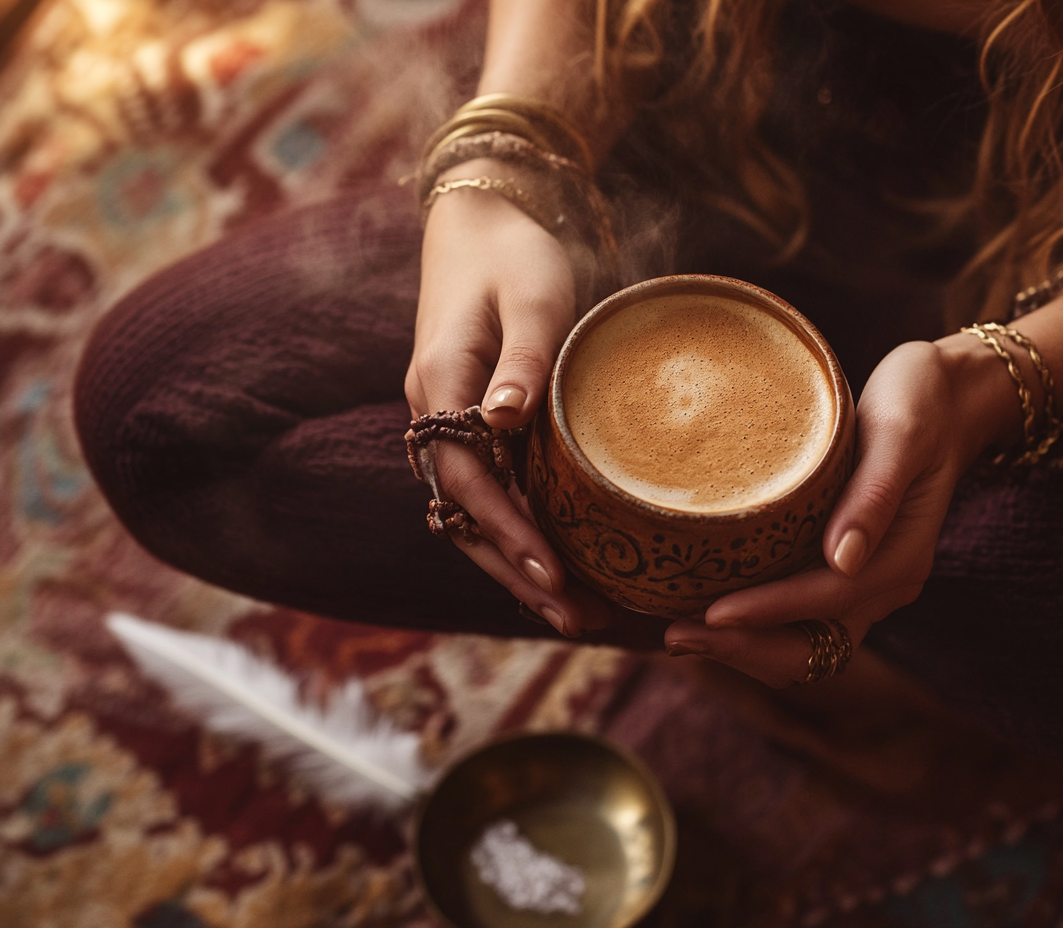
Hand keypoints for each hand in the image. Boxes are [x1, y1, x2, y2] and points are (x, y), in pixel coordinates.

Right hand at [404, 167, 611, 636]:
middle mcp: (434, 413)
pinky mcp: (471, 424)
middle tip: (577, 620)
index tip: (552, 572)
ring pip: (473, 514)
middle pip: (463, 514)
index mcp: (440, 384)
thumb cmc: (514, 255)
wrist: (483, 222)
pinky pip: (488, 492)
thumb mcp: (533, 296)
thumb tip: (506, 423)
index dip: (507, 528)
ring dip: (517, 564)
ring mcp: (449, 422)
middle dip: (517, 570)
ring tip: (576, 614)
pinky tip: (558, 565)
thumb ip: (522, 361)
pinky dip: (519, 534)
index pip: (465, 476)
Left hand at [663, 339, 1012, 686]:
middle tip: (675, 636)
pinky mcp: (842, 574)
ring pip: (803, 646)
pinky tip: (705, 612)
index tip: (711, 615)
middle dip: (745, 649)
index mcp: (900, 558)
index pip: (828, 599)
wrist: (945, 400)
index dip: (769, 611)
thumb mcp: (900, 434)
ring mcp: (863, 585)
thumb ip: (874, 495)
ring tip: (678, 633)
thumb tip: (843, 559)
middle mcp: (883, 584)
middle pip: (812, 648)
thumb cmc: (919, 404)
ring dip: (744, 648)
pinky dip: (754, 628)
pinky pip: (798, 621)